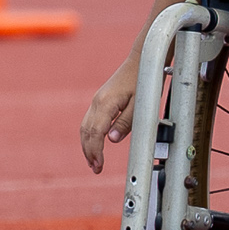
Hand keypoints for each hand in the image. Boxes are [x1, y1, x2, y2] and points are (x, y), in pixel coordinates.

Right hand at [80, 56, 139, 173]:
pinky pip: (89, 121)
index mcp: (106, 103)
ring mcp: (97, 101)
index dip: (96, 151)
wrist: (140, 60)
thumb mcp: (140, 103)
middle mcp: (97, 102)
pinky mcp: (100, 101)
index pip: (96, 133)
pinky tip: (94, 145)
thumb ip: (126, 122)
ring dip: (87, 146)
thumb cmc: (143, 80)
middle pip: (86, 132)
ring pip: (85, 127)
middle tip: (96, 169)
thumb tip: (111, 139)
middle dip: (89, 152)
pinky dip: (89, 136)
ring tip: (93, 162)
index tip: (99, 165)